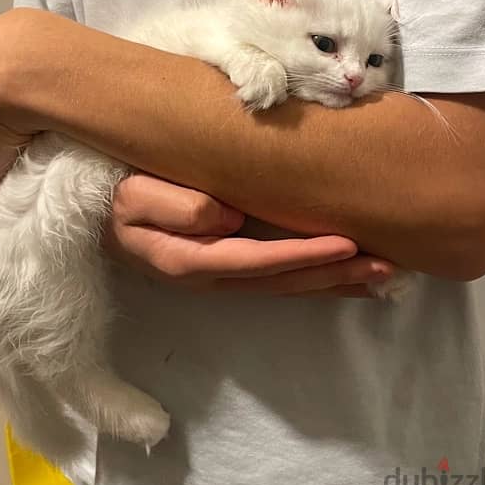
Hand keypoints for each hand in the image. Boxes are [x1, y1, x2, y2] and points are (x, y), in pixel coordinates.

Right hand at [104, 173, 394, 296]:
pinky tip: (342, 276)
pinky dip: (313, 278)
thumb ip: (178, 207)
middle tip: (386, 268)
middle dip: (332, 276)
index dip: (302, 255)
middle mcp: (212, 276)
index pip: (256, 260)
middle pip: (281, 282)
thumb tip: (229, 218)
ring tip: (380, 277)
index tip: (346, 244)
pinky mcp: (225, 268)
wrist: (98, 215)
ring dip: (331, 283)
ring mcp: (220, 276)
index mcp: (190, 260)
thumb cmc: (114, 199)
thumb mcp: (133, 200)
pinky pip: (276, 278)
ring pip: (284, 286)